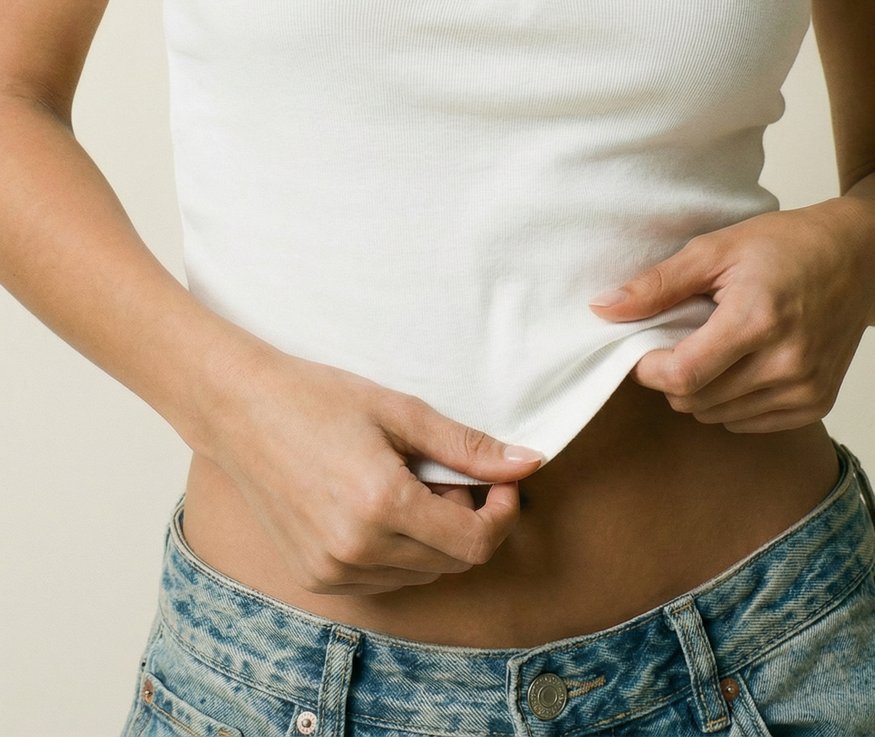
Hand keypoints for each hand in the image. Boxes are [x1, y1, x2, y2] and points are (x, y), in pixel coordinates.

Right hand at [202, 345, 542, 595]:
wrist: (240, 411)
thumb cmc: (318, 399)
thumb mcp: (401, 412)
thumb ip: (468, 447)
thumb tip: (529, 463)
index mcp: (382, 506)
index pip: (475, 543)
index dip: (502, 514)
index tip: (502, 483)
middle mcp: (357, 551)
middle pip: (452, 563)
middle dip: (469, 521)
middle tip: (446, 473)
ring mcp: (332, 571)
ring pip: (422, 575)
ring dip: (434, 538)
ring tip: (407, 483)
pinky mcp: (316, 578)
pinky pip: (385, 580)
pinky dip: (400, 552)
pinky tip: (380, 506)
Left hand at [590, 198, 874, 432]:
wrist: (860, 258)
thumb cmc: (785, 245)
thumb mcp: (716, 249)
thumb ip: (657, 284)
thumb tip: (601, 309)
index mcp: (758, 319)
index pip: (683, 375)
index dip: (649, 368)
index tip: (642, 348)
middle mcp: (787, 362)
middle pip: (697, 400)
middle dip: (672, 376)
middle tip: (678, 339)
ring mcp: (806, 388)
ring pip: (719, 416)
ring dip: (701, 391)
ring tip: (713, 347)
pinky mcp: (818, 403)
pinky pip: (750, 423)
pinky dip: (731, 402)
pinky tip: (739, 365)